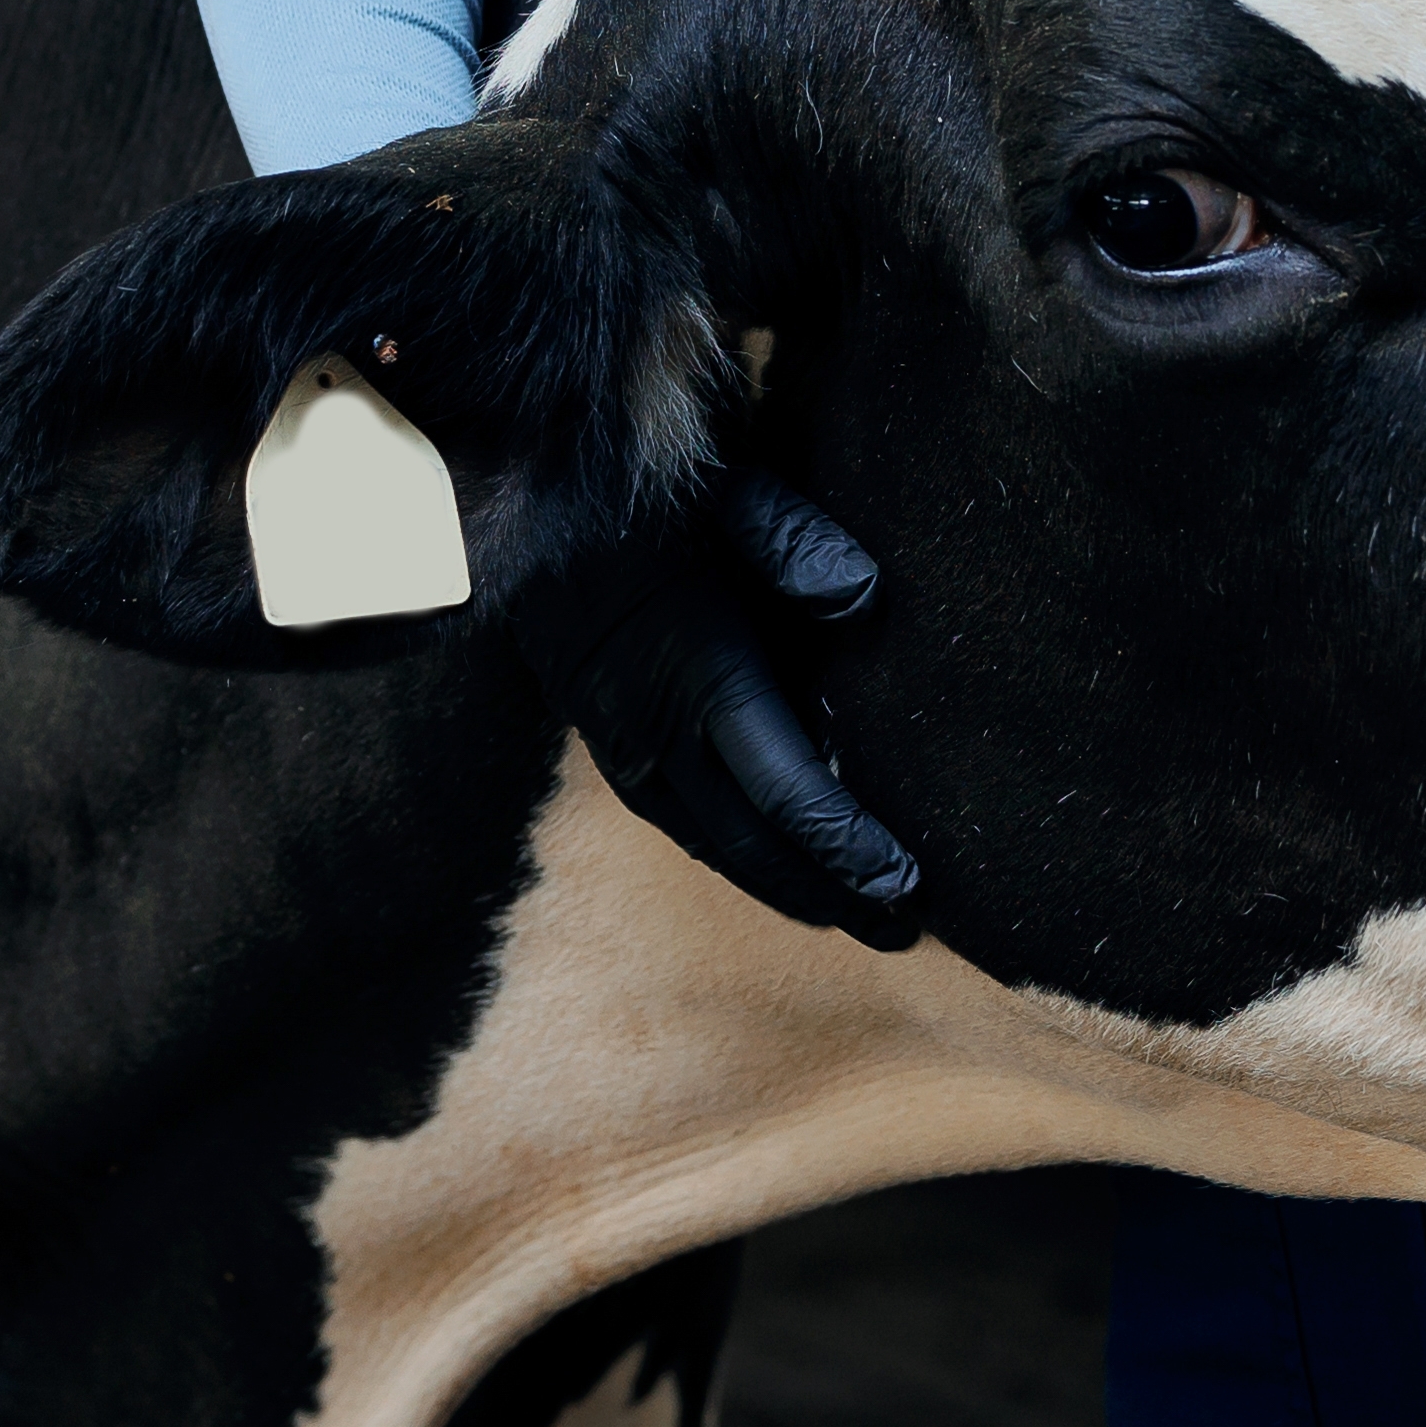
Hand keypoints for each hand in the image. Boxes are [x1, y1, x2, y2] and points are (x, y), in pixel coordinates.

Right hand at [496, 466, 922, 948]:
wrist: (521, 507)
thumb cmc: (644, 498)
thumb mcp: (726, 494)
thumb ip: (795, 545)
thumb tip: (865, 602)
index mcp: (699, 674)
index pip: (784, 789)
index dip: (845, 847)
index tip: (905, 886)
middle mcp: (658, 732)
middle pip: (754, 844)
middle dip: (829, 894)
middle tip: (899, 932)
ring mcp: (626, 750)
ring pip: (715, 846)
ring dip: (784, 889)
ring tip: (851, 916)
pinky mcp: (611, 750)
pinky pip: (683, 826)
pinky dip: (738, 859)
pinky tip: (773, 868)